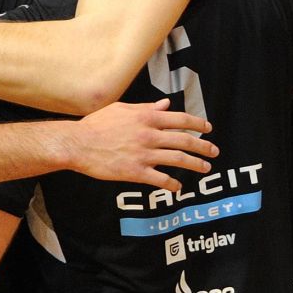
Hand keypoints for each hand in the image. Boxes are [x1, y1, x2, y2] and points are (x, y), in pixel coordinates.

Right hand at [67, 99, 216, 190]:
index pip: (180, 119)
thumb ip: (146, 107)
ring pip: (178, 159)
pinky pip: (160, 180)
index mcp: (146, 117)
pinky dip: (172, 184)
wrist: (78, 144)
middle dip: (203, 146)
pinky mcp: (135, 172)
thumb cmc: (97, 124)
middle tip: (214, 151)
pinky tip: (178, 187)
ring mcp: (144, 154)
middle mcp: (149, 135)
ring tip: (205, 168)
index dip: (197, 124)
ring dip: (195, 164)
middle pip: (184, 140)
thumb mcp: (122, 109)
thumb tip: (165, 105)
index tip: (208, 128)